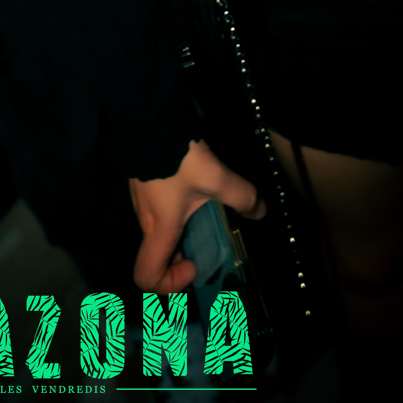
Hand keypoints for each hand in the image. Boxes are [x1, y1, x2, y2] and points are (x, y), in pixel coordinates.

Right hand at [128, 139, 264, 294]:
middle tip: (207, 244)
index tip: (194, 264)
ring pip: (157, 234)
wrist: (148, 118)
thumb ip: (242, 197)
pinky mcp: (144, 185)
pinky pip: (157, 214)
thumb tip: (260, 212)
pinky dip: (174, 216)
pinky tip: (193, 193)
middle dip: (180, 260)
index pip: (146, 277)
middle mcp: (146, 222)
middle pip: (156, 256)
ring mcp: (142, 202)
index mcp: (159, 230)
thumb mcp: (216, 178)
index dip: (169, 284)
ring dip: (179, 236)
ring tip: (205, 216)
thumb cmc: (177, 158)